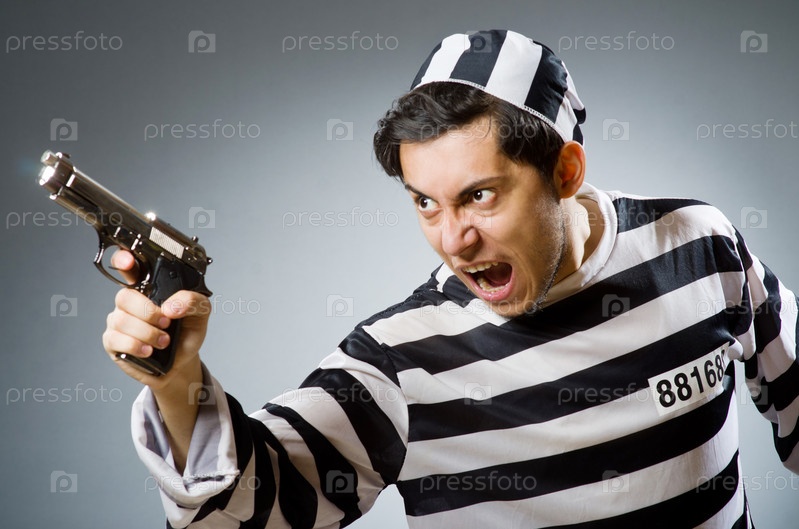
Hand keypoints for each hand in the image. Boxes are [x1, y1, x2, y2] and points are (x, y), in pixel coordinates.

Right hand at [101, 249, 209, 390]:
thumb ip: (193, 301)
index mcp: (149, 289)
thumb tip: (171, 306)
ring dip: (148, 333)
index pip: (130, 268)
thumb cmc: (186, 333)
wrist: (181, 363)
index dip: (123, 260)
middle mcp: (131, 302)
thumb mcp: (200, 314)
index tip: (127, 261)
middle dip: (148, 312)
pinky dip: (136, 346)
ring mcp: (119, 321)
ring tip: (163, 341)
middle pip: (125, 296)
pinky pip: (116, 339)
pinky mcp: (113, 341)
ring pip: (122, 320)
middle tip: (167, 323)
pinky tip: (149, 351)